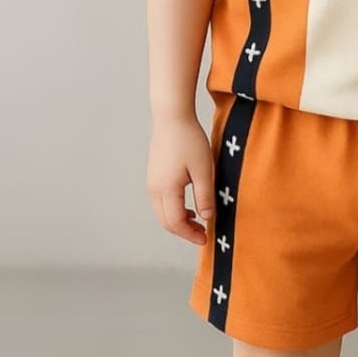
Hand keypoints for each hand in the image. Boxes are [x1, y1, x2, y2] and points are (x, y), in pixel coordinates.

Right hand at [147, 114, 214, 244]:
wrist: (172, 117)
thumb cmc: (189, 140)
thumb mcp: (203, 169)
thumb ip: (205, 195)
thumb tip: (206, 217)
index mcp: (166, 189)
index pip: (176, 222)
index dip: (190, 234)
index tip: (205, 239)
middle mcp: (154, 189)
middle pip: (166, 221)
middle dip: (184, 231)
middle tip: (202, 234)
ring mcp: (151, 182)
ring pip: (162, 212)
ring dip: (178, 220)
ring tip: (198, 221)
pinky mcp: (154, 175)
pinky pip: (161, 201)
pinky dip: (173, 209)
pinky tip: (189, 206)